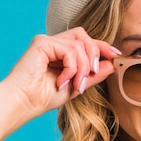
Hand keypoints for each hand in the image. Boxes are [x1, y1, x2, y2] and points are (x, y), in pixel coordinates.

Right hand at [1, 27, 119, 114]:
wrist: (23, 103)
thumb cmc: (43, 98)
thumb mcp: (75, 86)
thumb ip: (92, 75)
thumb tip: (112, 63)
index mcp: (59, 52)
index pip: (85, 42)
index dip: (102, 46)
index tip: (116, 55)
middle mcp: (53, 44)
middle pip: (84, 37)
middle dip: (95, 54)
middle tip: (92, 73)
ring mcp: (47, 42)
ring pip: (79, 45)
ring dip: (82, 68)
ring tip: (75, 85)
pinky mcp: (42, 43)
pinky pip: (69, 50)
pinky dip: (71, 67)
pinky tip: (62, 81)